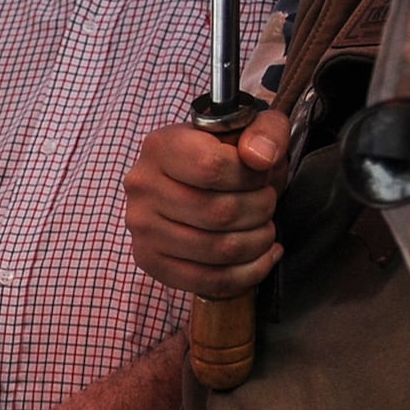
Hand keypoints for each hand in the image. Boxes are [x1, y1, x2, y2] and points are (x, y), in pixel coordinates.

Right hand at [124, 109, 289, 297]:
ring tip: (265, 229)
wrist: (190, 180)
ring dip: (258, 242)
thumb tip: (260, 159)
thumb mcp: (251, 128)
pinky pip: (208, 281)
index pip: (212, 168)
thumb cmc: (223, 155)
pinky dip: (248, 273)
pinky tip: (263, 256)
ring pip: (218, 250)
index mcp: (161, 147)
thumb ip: (265, 132)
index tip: (261, 176)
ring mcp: (142, 228)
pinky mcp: (149, 261)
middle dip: (260, 211)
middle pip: (219, 213)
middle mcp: (143, 187)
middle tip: (268, 204)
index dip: (252, 177)